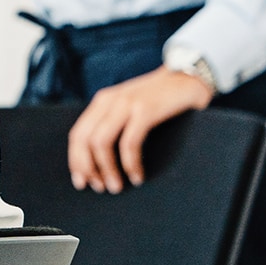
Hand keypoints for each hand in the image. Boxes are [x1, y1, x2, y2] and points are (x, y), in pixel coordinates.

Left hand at [68, 66, 213, 193]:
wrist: (188, 76)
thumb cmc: (160, 99)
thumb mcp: (129, 108)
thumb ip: (114, 123)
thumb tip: (100, 160)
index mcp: (102, 102)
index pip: (77, 134)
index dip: (76, 160)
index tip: (81, 182)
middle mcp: (109, 101)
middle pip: (84, 140)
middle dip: (88, 167)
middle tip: (99, 188)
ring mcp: (126, 104)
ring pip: (101, 142)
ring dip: (107, 169)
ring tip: (116, 186)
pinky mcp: (145, 110)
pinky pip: (129, 143)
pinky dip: (130, 163)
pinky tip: (136, 176)